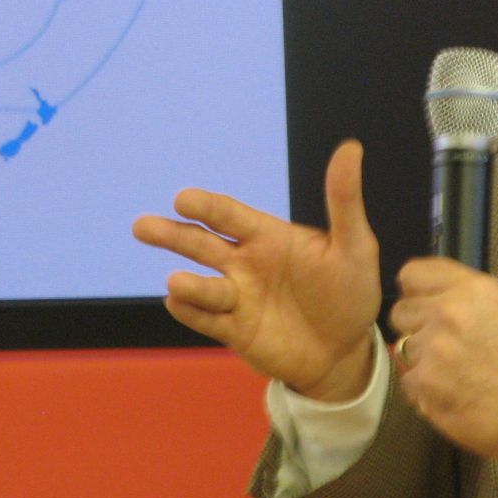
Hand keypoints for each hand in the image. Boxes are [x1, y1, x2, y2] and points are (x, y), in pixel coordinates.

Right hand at [132, 140, 379, 401]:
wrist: (346, 350)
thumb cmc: (351, 291)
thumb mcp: (355, 245)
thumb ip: (344, 200)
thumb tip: (350, 147)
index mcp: (268, 236)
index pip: (229, 215)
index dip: (206, 206)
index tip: (183, 199)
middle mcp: (245, 263)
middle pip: (201, 244)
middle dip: (172, 234)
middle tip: (142, 226)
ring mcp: (237, 298)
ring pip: (202, 285)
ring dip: (188, 283)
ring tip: (177, 281)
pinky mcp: (235, 331)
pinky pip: (207, 320)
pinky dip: (191, 311)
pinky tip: (177, 301)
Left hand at [389, 256, 497, 458]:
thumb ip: (467, 294)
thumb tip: (436, 293)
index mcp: (471, 289)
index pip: (412, 274)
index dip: (417, 292)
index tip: (424, 304)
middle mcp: (446, 311)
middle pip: (401, 311)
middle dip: (416, 326)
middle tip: (440, 343)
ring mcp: (431, 346)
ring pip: (405, 346)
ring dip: (422, 358)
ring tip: (452, 372)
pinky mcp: (422, 381)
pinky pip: (408, 379)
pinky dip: (424, 387)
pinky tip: (448, 392)